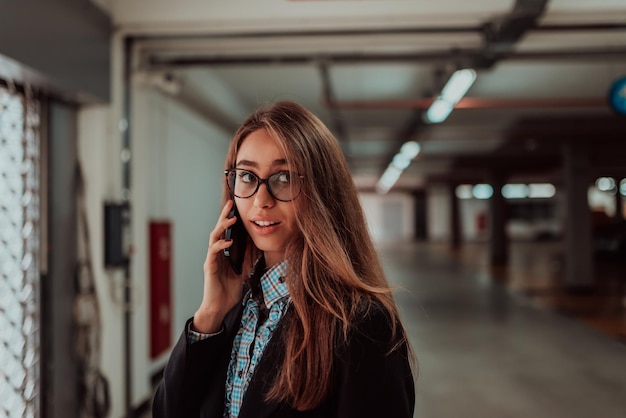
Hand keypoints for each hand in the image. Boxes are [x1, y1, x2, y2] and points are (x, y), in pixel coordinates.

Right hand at [193, 200, 246, 332]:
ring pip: (213, 238)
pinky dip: (220, 245)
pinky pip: (213, 253)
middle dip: (223, 217)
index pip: (225, 233)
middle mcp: (215, 254)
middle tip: (230, 205)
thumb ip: (246, 259)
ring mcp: (211, 260)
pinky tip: (228, 241)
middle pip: (218, 231)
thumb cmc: (228, 292)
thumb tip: (252, 244)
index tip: (235, 208)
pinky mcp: (209, 268)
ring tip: (231, 219)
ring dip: (222, 227)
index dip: (229, 220)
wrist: (219, 308)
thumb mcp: (242, 273)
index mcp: (222, 254)